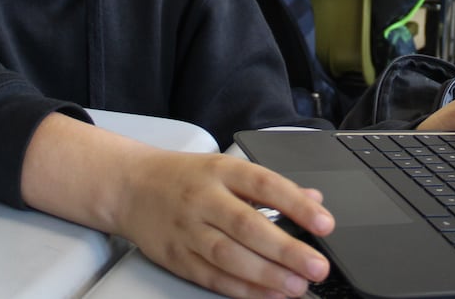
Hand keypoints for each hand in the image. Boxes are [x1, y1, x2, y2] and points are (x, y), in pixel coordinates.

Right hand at [116, 150, 333, 298]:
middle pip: (248, 226)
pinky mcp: (176, 256)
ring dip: (266, 275)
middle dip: (286, 250)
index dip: (297, 204)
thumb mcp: (227, 169)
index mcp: (221, 171)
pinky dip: (241, 289)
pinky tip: (267, 295)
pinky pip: (212, 276)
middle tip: (317, 266)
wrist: (130, 186)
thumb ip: (271, 187)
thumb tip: (314, 198)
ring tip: (296, 286)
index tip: (324, 222)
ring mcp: (187, 230)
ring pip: (229, 256)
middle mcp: (204, 199)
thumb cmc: (185, 178)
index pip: (265, 185)